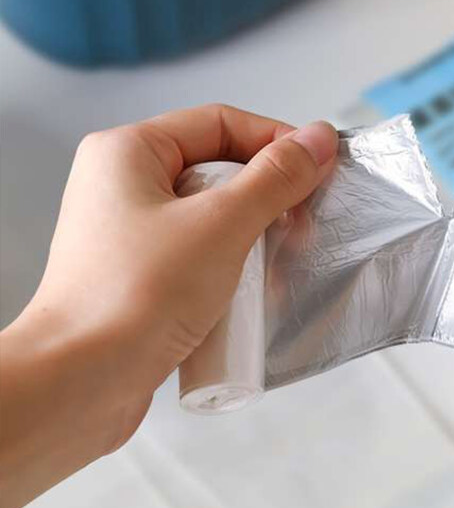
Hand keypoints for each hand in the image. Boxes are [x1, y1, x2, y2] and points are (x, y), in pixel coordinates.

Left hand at [0, 104, 337, 507]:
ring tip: (276, 270)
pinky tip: (251, 296)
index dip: (276, 141)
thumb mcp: (222, 225)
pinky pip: (200, 256)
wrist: (80, 384)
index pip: (220, 122)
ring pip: (213, 217)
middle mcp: (123, 186)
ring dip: (254, 240)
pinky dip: (231, 270)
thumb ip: (276, 178)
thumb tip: (317, 138)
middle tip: (301, 227)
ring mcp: (129, 234)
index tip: (319, 169)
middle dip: (267, 199)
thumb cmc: (134, 296)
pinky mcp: (141, 277)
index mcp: (128, 152)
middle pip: (218, 169)